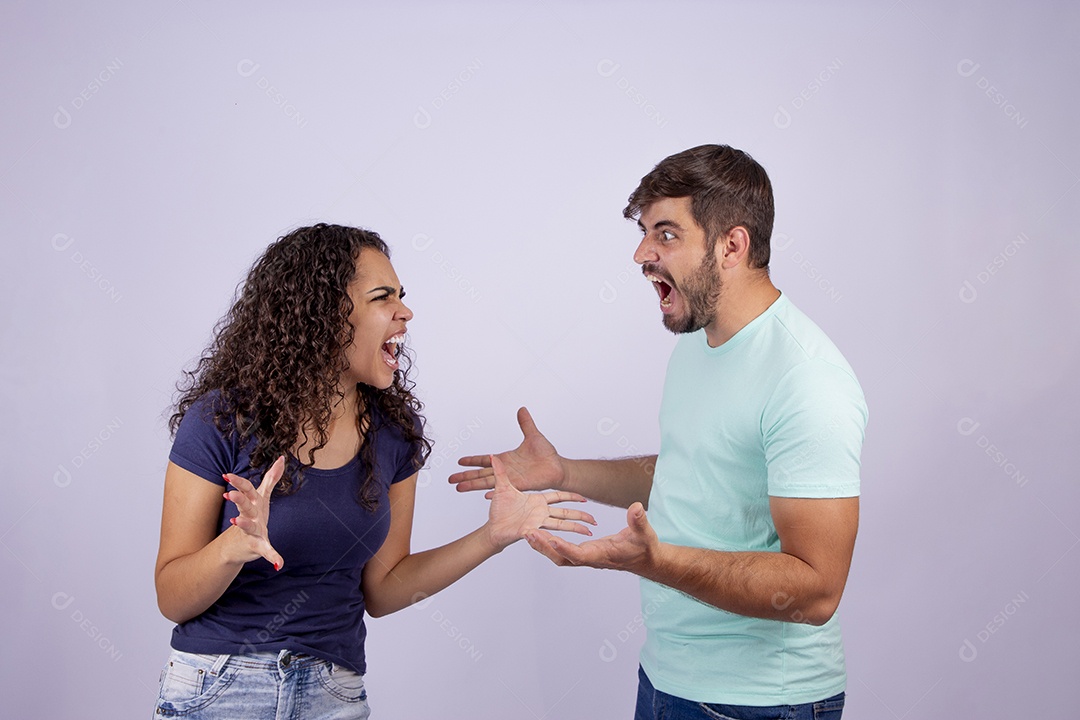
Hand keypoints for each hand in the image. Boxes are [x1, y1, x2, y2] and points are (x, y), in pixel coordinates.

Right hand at [223, 456, 285, 570]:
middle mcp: (251, 516)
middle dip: (238, 499)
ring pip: (248, 525)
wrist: (239, 546)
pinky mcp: (258, 546)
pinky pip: (266, 550)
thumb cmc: (253, 517)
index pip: (245, 490)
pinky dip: (273, 556)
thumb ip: (271, 479)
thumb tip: (281, 458)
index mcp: (253, 503)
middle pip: (244, 505)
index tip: (226, 475)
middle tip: (228, 494)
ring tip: (235, 520)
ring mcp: (253, 531)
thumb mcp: (262, 497)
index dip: (238, 482)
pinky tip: (279, 563)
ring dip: (243, 523)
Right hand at [450, 407, 566, 492]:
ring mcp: (510, 479)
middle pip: (480, 473)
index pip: (484, 460)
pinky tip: (485, 496)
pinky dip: (494, 493)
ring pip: (487, 482)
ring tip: (459, 488)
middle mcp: (505, 470)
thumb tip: (522, 409)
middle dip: (465, 476)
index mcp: (505, 460)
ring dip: (473, 485)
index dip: (472, 461)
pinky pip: (504, 489)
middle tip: (451, 479)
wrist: (558, 468)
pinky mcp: (518, 486)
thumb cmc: (547, 455)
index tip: (460, 462)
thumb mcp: (533, 436)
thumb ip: (525, 423)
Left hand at [485, 455, 595, 550]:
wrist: (492, 528)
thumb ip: (500, 472)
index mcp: (537, 501)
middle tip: (594, 520)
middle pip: (565, 513)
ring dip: (575, 528)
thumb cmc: (498, 511)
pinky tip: (566, 540)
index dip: (572, 496)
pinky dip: (557, 536)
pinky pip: (547, 532)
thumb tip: (493, 456)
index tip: (585, 498)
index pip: (559, 497)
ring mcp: (538, 522)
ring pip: (561, 524)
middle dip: (580, 515)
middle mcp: (540, 513)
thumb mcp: (501, 488)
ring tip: (588, 532)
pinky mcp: (532, 531)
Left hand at [525, 502, 657, 572]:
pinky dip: (550, 543)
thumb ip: (639, 521)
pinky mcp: (584, 552)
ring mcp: (585, 556)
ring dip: (543, 546)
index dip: (565, 548)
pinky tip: (540, 532)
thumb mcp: (644, 533)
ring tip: (528, 532)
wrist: (644, 559)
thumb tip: (636, 507)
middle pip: (562, 558)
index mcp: (602, 555)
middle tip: (528, 534)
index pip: (580, 555)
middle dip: (545, 547)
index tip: (551, 540)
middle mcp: (590, 558)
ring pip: (559, 555)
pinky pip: (562, 550)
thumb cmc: (644, 547)